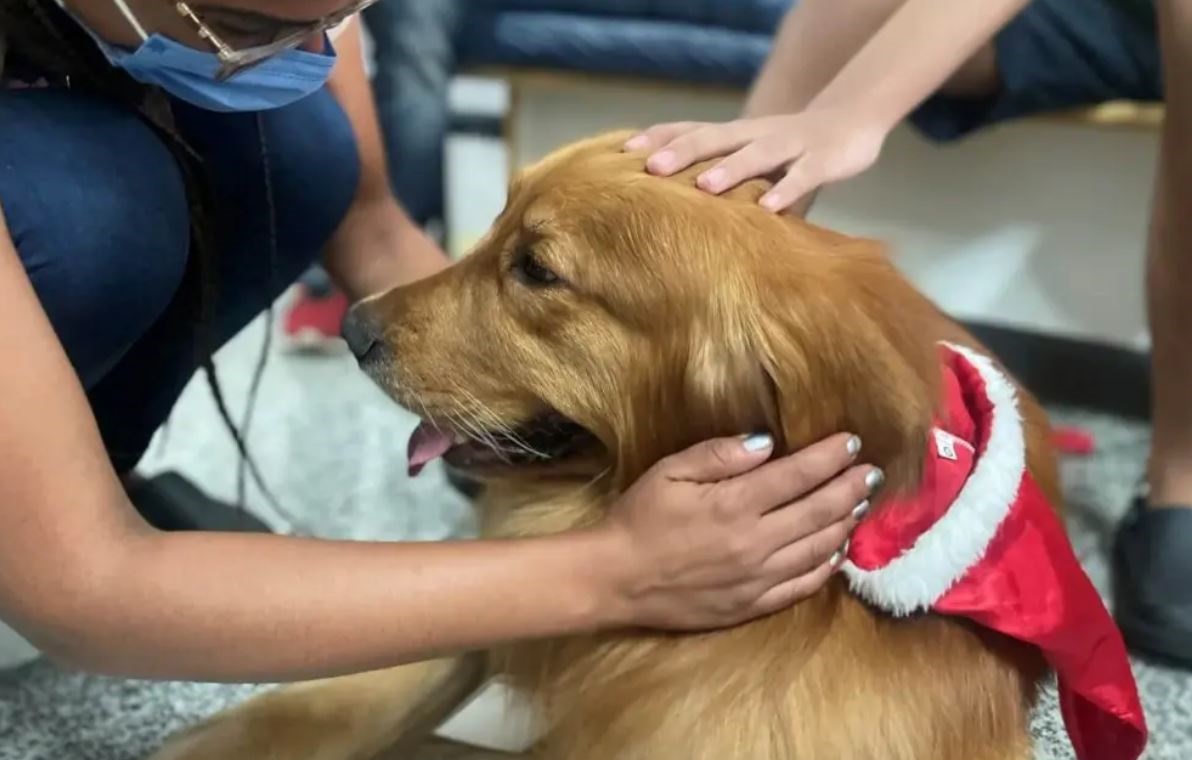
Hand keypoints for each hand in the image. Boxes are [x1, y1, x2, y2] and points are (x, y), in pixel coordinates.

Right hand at [597, 432, 881, 630]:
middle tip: (870, 472)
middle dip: (850, 487)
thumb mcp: (669, 471)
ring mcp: (757, 577)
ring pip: (819, 548)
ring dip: (845, 523)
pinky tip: (837, 551)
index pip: (798, 474)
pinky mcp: (752, 604)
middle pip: (819, 510)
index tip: (851, 441)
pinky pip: (802, 585)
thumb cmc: (638, 518)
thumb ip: (719, 454)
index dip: (830, 456)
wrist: (616, 579)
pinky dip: (826, 566)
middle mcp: (754, 541)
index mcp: (734, 504)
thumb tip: (767, 443)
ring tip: (859, 504)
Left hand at [624, 110, 889, 212]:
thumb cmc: (788, 150)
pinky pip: (803, 177)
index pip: (690, 129)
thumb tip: (668, 210)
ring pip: (756, 154)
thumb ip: (718, 178)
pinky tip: (769, 207)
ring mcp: (790, 144)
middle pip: (714, 138)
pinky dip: (786, 191)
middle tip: (650, 168)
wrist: (852, 121)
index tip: (622, 153)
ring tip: (703, 185)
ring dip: (729, 169)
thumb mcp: (749, 159)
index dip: (658, 138)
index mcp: (735, 134)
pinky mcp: (824, 159)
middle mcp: (756, 134)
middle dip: (681, 152)